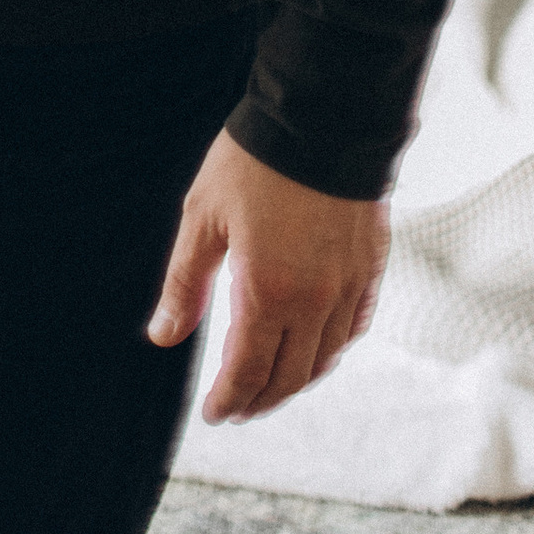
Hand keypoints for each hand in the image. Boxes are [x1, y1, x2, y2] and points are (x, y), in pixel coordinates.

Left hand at [148, 132, 388, 420]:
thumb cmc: (252, 163)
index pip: (248, 369)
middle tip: (237, 409)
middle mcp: (315, 301)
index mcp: (268, 291)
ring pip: (324, 358)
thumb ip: (184, 282)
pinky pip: (354, 327)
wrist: (321, 118)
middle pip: (289, 375)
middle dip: (260, 400)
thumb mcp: (202, 217)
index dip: (230, 399)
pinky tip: (316, 350)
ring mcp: (348, 286)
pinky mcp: (371, 267)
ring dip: (296, 381)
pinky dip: (332, 350)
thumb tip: (162, 336)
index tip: (214, 415)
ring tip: (270, 386)